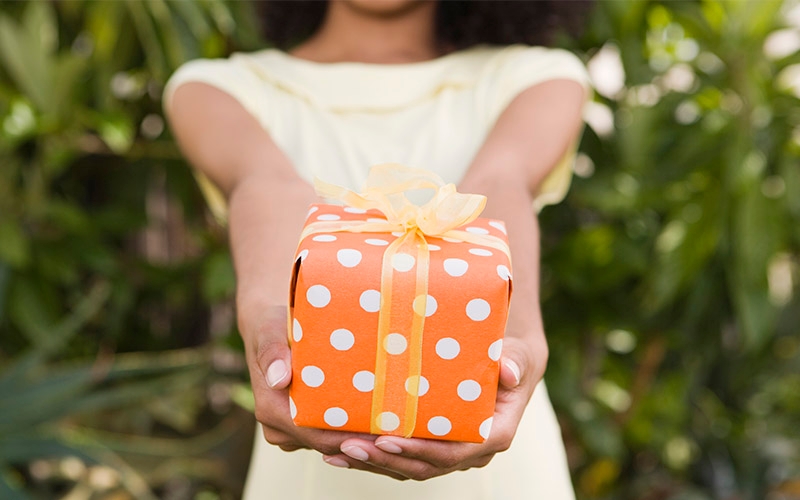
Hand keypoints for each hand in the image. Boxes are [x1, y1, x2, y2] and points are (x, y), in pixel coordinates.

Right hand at [239, 299, 412, 479]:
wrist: (268, 327)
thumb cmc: (272, 324)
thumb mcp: (270, 329)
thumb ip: (272, 352)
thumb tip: (279, 379)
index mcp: (271, 410)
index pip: (318, 435)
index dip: (352, 438)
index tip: (385, 432)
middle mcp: (280, 427)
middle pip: (330, 444)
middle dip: (365, 440)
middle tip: (403, 432)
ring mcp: (292, 430)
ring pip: (332, 442)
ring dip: (362, 437)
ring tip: (400, 427)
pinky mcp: (304, 425)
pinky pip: (331, 434)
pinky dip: (355, 429)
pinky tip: (385, 421)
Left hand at [321, 332, 548, 479]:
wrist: (509, 364)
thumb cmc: (513, 357)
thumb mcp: (519, 355)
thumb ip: (514, 362)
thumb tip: (509, 371)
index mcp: (493, 434)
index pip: (454, 452)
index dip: (420, 450)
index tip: (388, 440)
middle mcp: (472, 450)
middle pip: (425, 465)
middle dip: (386, 460)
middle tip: (349, 446)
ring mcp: (451, 452)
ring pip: (410, 467)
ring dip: (373, 463)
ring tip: (336, 452)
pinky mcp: (434, 446)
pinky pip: (404, 458)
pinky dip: (374, 457)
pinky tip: (341, 451)